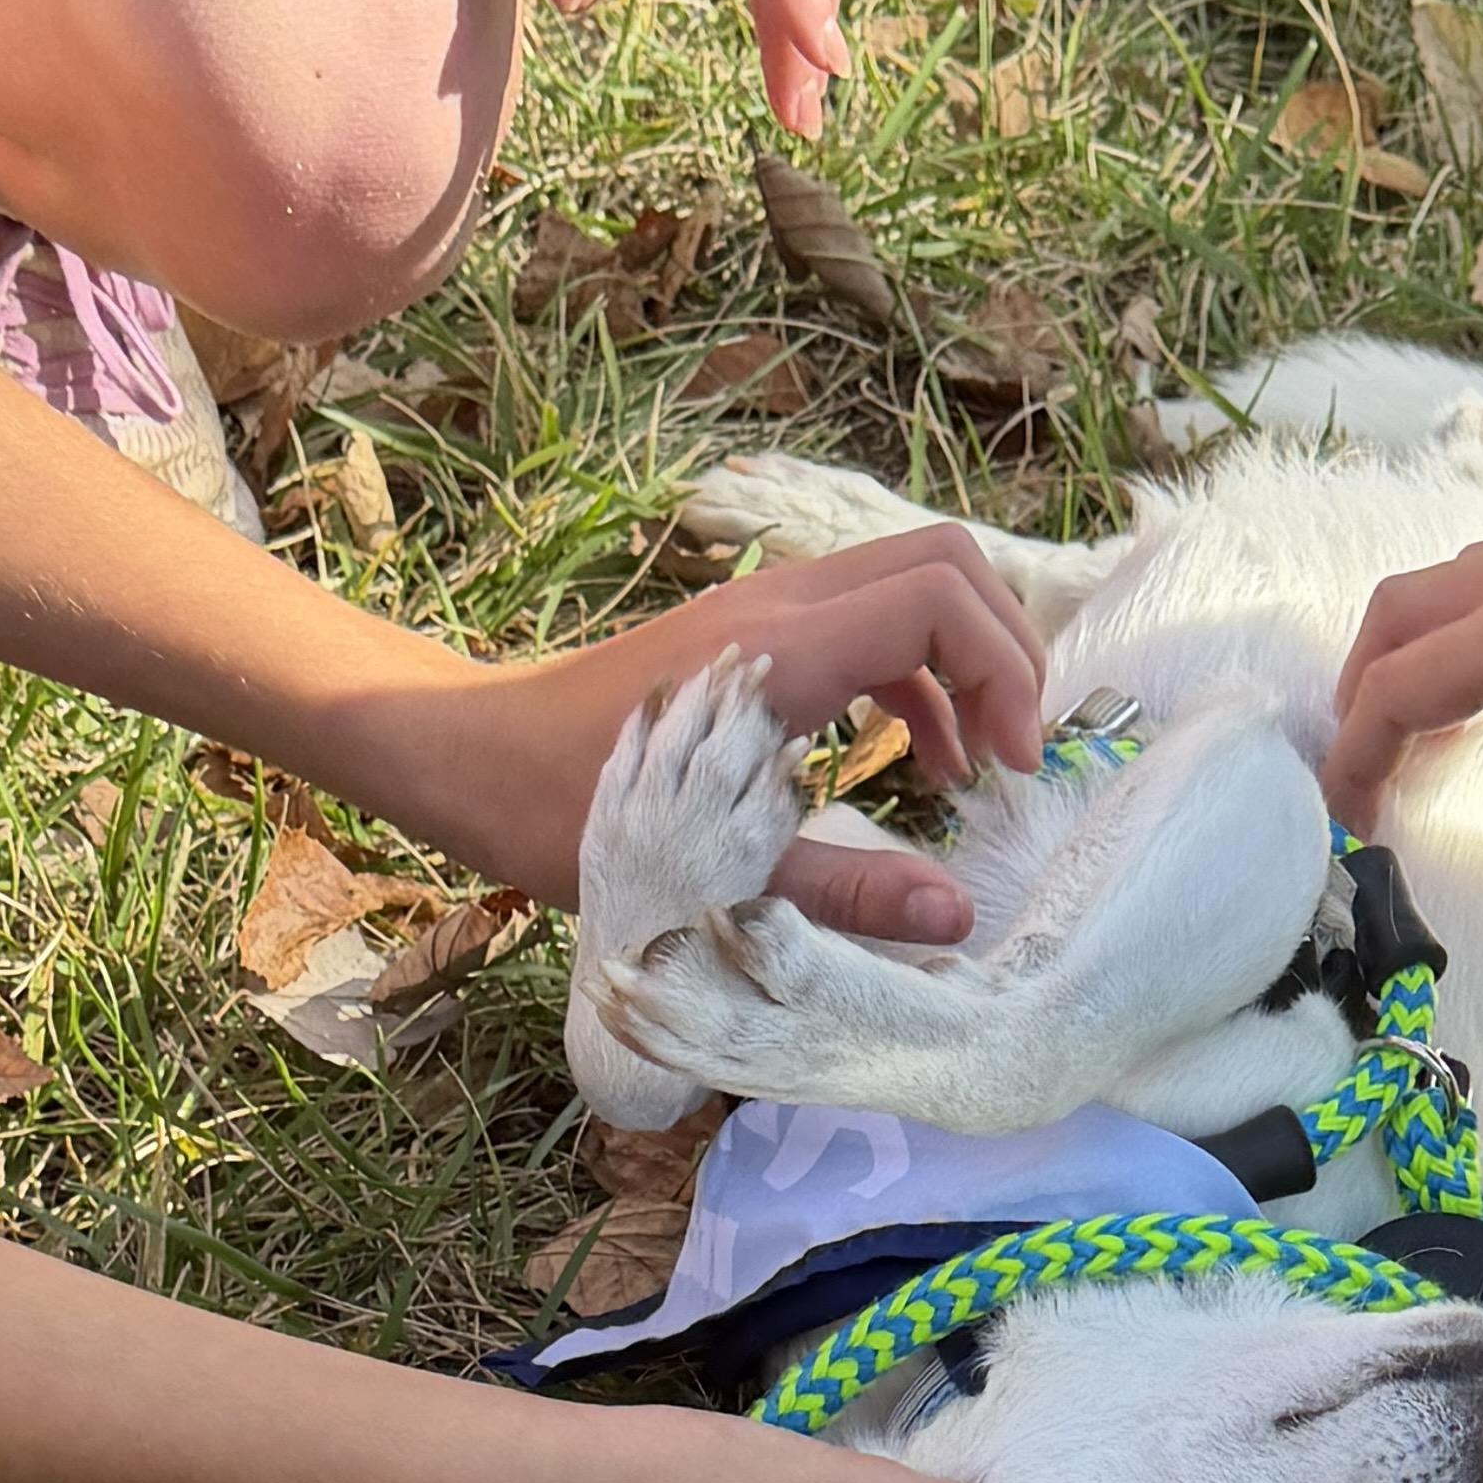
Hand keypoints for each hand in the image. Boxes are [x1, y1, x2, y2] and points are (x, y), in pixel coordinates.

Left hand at [356, 529, 1045, 923]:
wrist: (468, 759)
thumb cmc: (566, 816)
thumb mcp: (711, 879)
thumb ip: (841, 895)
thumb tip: (955, 917)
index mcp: (778, 650)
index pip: (940, 598)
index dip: (1005, 668)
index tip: (1013, 764)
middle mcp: (779, 604)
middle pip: (943, 564)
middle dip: (1003, 650)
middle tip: (1015, 753)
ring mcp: (763, 610)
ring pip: (909, 588)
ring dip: (962, 664)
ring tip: (977, 768)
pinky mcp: (750, 635)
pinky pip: (867, 625)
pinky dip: (916, 680)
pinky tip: (920, 764)